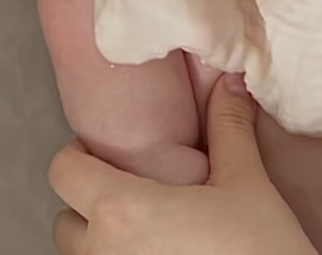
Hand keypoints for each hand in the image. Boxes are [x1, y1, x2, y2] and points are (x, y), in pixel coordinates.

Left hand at [49, 75, 317, 254]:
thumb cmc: (258, 253)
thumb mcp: (245, 183)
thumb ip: (229, 128)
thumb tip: (230, 83)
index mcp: (122, 212)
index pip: (63, 172)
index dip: (78, 156)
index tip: (102, 152)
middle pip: (65, 221)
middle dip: (90, 202)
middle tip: (128, 190)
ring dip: (101, 239)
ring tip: (146, 228)